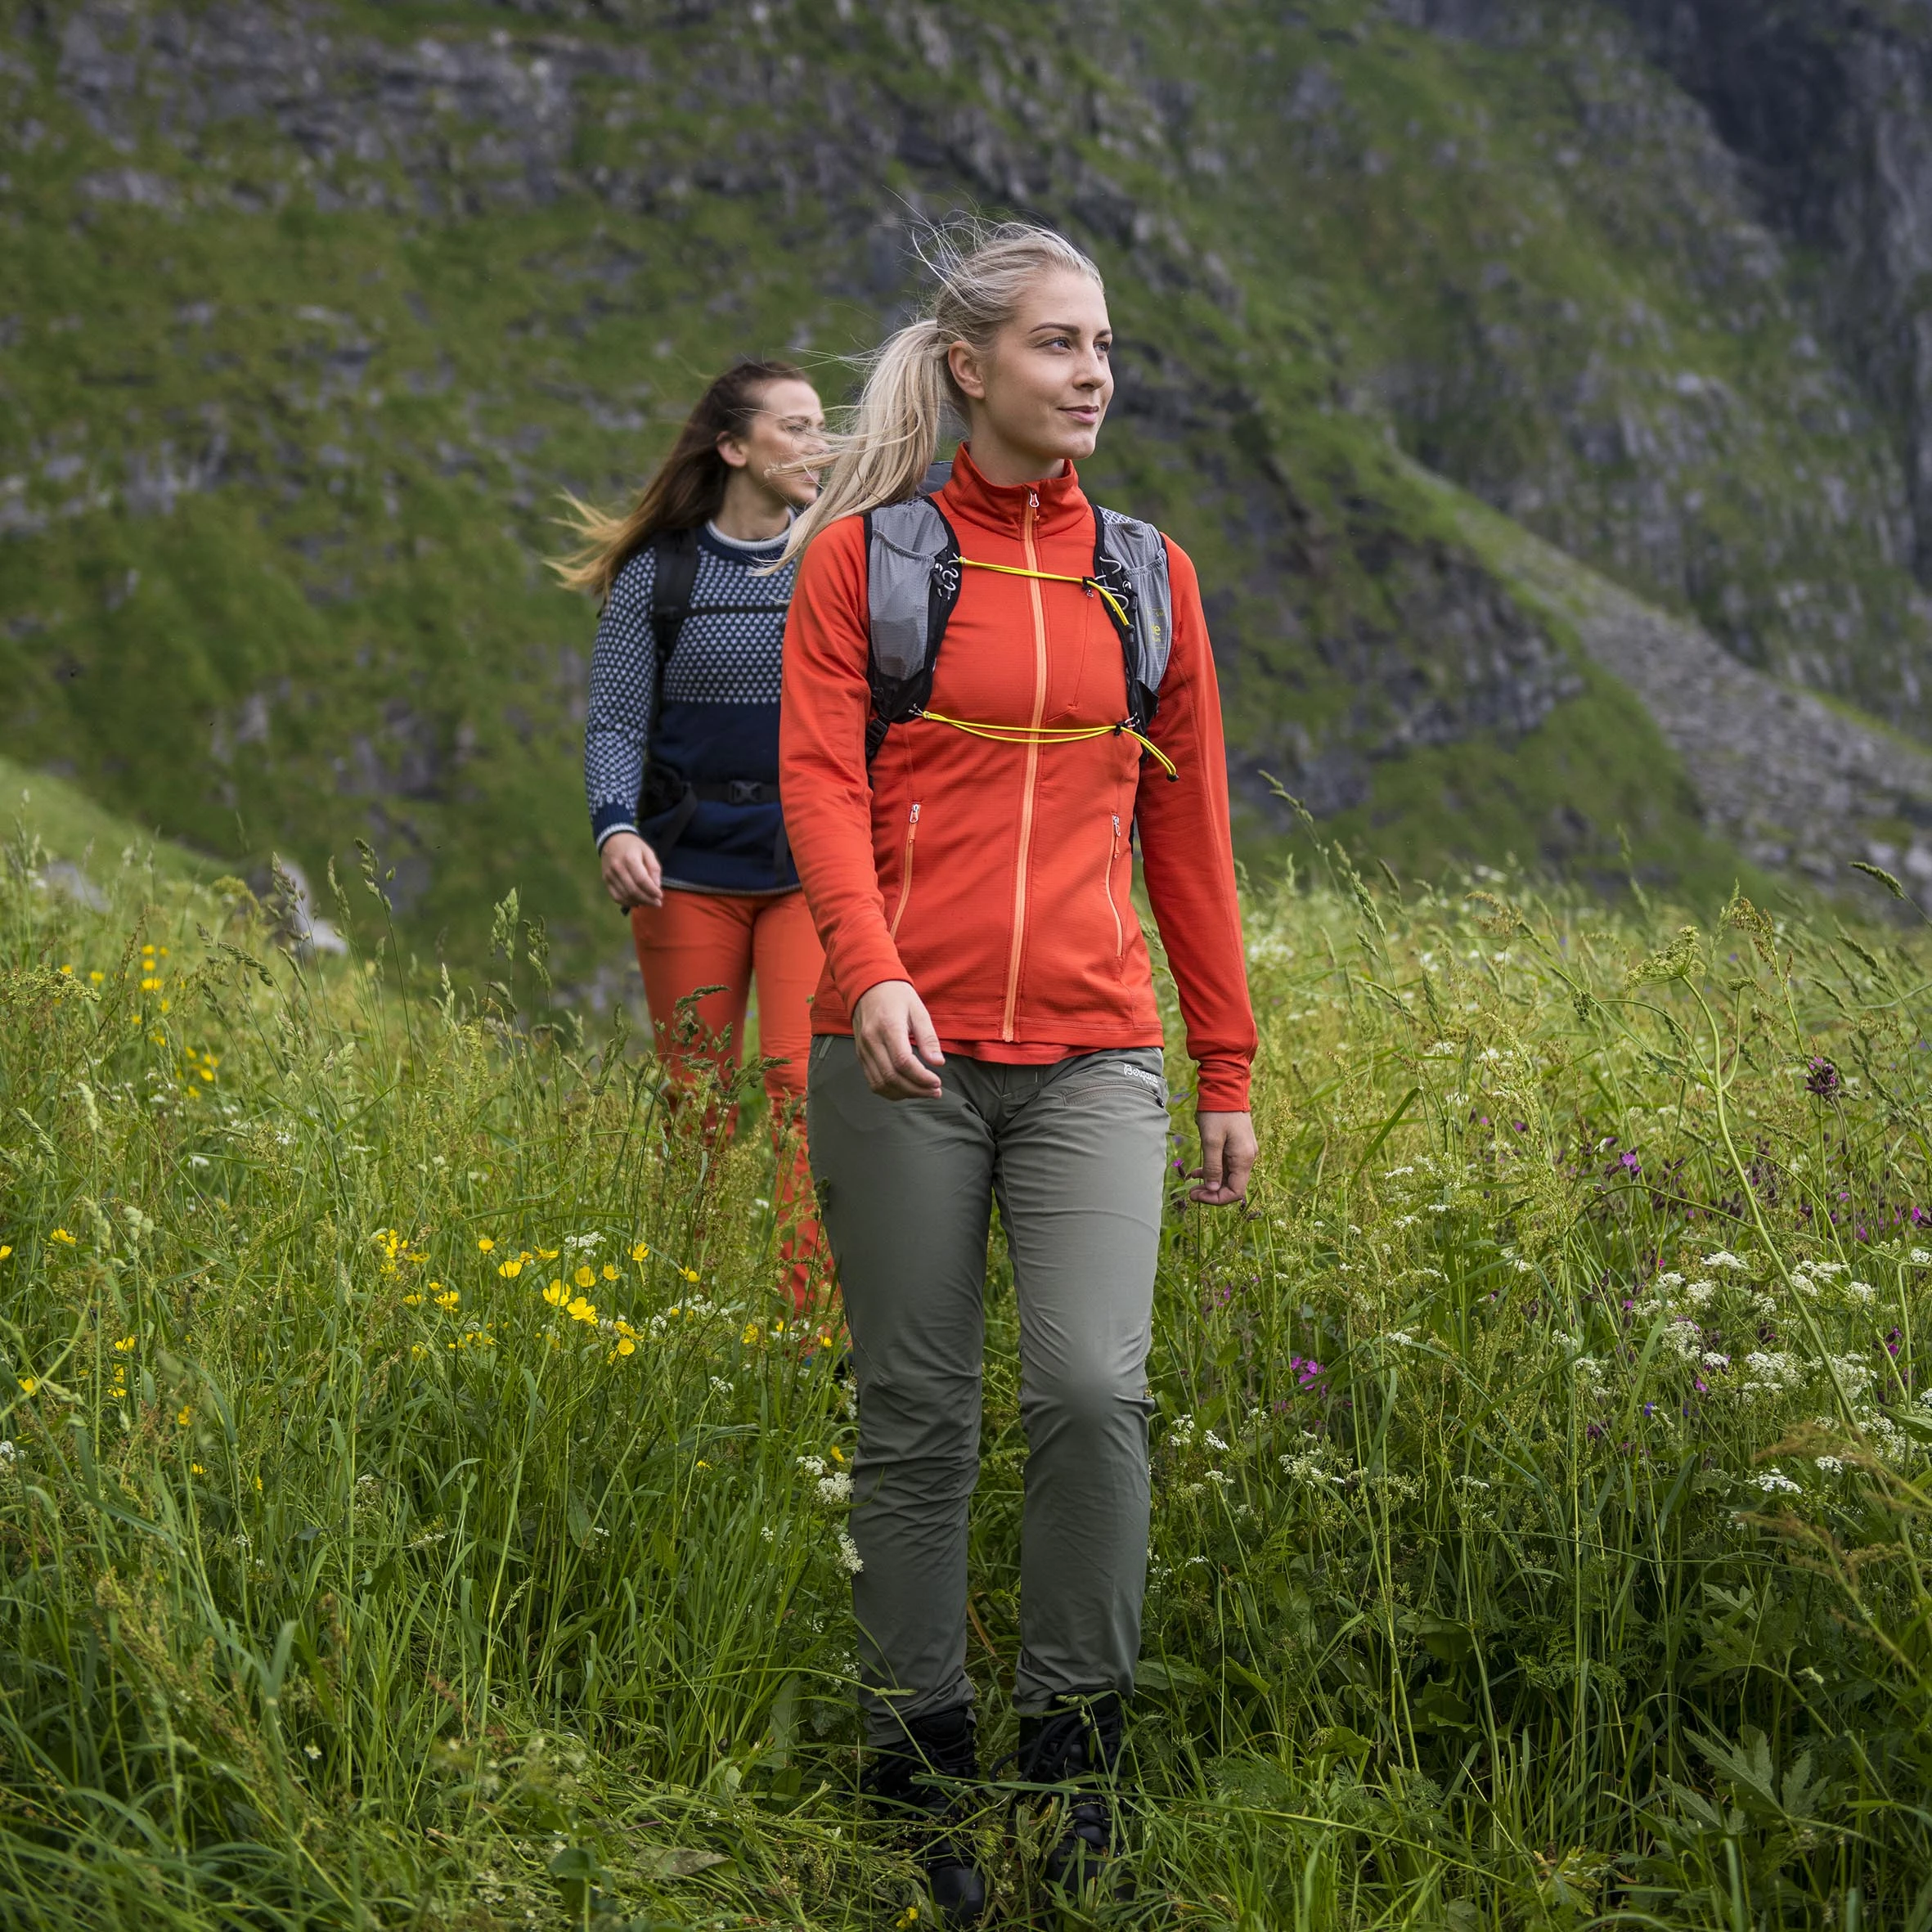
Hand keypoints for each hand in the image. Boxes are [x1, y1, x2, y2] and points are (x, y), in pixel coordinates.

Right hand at [600, 831, 663, 910]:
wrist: (613, 840)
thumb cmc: (634, 846)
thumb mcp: (648, 851)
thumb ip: (654, 868)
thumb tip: (657, 886)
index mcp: (629, 858)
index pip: (641, 880)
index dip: (652, 891)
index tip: (660, 896)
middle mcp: (617, 868)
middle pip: (633, 890)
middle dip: (647, 900)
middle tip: (657, 903)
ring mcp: (609, 875)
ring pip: (625, 896)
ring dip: (639, 902)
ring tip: (649, 902)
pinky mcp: (605, 880)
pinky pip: (616, 897)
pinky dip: (628, 902)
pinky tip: (637, 902)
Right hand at [852, 980, 944, 1099]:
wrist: (868, 986)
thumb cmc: (896, 996)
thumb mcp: (918, 1011)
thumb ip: (928, 1038)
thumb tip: (938, 1063)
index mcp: (888, 1027)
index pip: (903, 1062)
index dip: (921, 1077)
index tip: (937, 1082)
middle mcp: (872, 1041)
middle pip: (892, 1077)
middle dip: (916, 1090)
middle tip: (935, 1091)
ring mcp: (863, 1050)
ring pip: (881, 1083)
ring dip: (904, 1093)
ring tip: (923, 1092)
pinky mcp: (861, 1056)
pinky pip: (873, 1081)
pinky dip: (890, 1091)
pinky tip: (906, 1089)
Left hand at [1190, 1110, 1256, 1205]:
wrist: (1225, 1088)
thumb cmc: (1217, 1113)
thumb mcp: (1211, 1140)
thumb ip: (1213, 1166)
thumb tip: (1213, 1189)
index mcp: (1243, 1159)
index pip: (1235, 1192)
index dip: (1216, 1199)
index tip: (1197, 1196)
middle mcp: (1247, 1158)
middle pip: (1232, 1186)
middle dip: (1212, 1193)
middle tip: (1191, 1193)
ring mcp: (1242, 1152)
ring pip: (1227, 1177)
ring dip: (1210, 1183)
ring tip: (1191, 1184)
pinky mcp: (1236, 1146)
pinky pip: (1226, 1166)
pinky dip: (1213, 1171)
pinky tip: (1197, 1172)